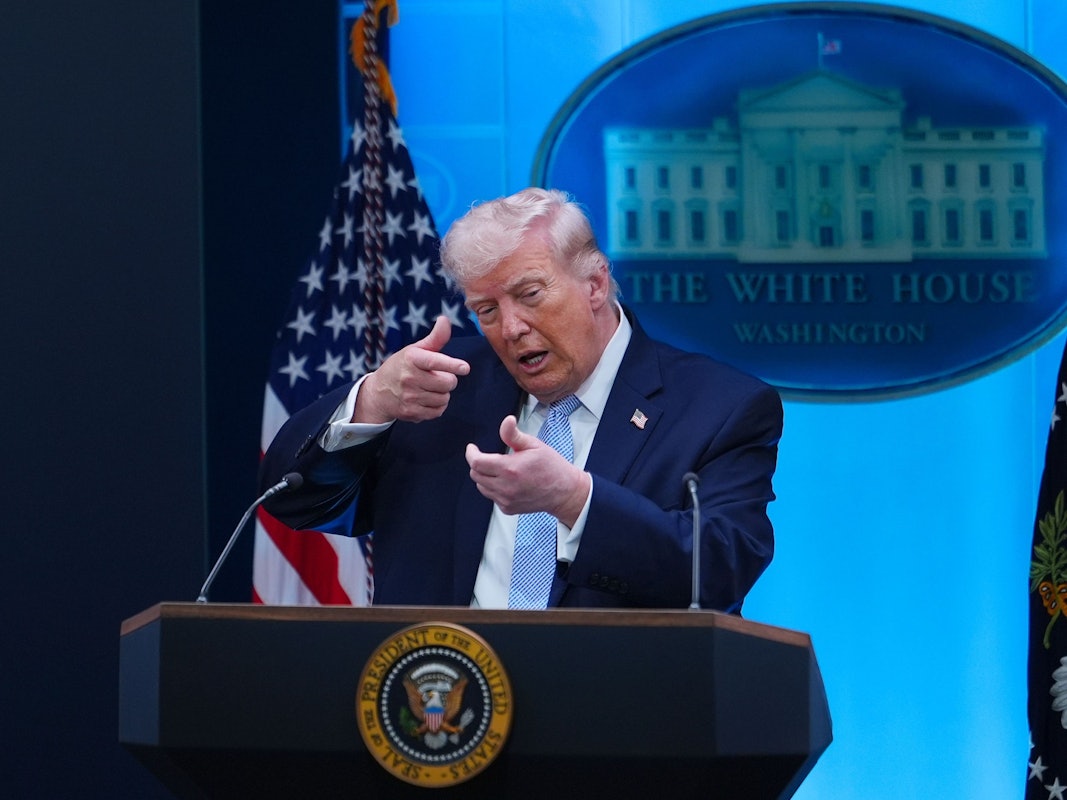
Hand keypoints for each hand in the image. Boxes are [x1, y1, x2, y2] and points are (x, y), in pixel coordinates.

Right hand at [353, 316, 470, 422]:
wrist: (378, 392)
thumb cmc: (401, 367)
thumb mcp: (415, 350)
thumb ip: (435, 338)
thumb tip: (445, 319)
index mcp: (412, 358)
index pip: (435, 361)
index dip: (452, 365)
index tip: (464, 368)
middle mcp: (409, 378)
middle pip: (448, 382)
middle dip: (448, 379)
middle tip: (437, 376)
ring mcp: (410, 397)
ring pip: (444, 398)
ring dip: (442, 393)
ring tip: (430, 388)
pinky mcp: (412, 413)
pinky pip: (438, 411)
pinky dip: (437, 406)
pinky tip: (427, 399)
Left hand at [465, 415, 590, 526]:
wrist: (564, 492)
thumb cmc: (551, 466)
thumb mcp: (534, 445)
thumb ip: (514, 435)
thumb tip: (507, 420)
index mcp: (510, 469)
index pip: (477, 463)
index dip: (471, 454)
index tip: (472, 448)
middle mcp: (506, 487)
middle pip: (475, 475)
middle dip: (477, 463)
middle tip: (487, 456)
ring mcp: (506, 500)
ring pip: (481, 486)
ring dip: (484, 476)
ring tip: (500, 469)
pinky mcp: (508, 508)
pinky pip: (491, 496)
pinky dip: (493, 487)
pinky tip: (508, 481)